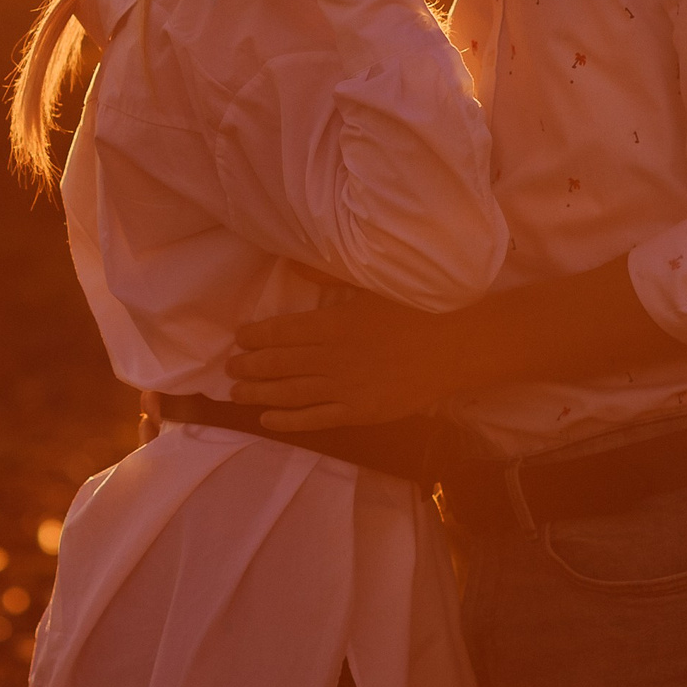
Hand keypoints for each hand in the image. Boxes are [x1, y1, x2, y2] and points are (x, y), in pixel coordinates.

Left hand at [226, 286, 467, 429]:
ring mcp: (345, 388)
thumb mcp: (372, 282)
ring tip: (236, 394)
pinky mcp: (360, 412)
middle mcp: (333, 358)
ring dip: (260, 394)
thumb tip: (291, 265)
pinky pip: (316, 419)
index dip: (256, 337)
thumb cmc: (417, 308)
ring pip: (291, 393)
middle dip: (249, 367)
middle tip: (228, 369)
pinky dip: (289, 421)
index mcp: (333, 323)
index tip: (238, 338)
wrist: (458, 345)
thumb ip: (327, 274)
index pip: (282, 332)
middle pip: (279, 364)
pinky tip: (268, 420)